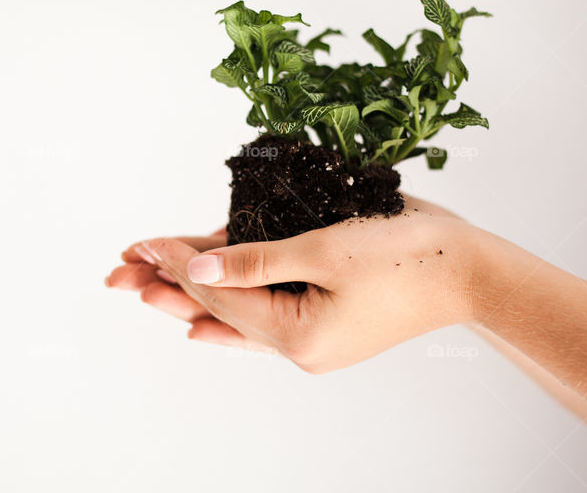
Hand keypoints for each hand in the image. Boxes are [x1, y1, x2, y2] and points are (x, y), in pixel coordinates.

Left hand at [107, 197, 486, 372]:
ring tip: (142, 283)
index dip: (176, 266)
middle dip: (168, 286)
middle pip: (219, 310)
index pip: (220, 297)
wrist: (467, 269)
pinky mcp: (322, 318)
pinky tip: (199, 328)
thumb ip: (254, 261)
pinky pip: (263, 319)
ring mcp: (310, 334)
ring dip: (193, 294)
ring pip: (237, 312)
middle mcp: (298, 343)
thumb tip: (194, 268)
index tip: (139, 243)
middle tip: (119, 269)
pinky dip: (231, 317)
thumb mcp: (323, 251)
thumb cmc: (405, 256)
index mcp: (297, 336)